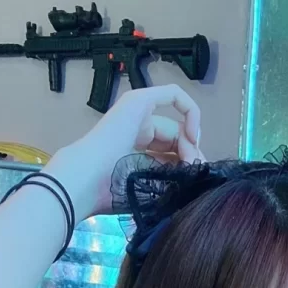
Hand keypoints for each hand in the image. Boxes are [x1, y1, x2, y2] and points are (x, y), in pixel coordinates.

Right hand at [45, 85, 204, 221]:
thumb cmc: (113, 191)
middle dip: (190, 155)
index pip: (170, 156)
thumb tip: (199, 169)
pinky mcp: (139, 101)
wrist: (87, 181)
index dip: (186, 165)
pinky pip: (174, 96)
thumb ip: (174, 178)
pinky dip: (191, 111)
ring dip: (190, 143)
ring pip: (177, 125)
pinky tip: (193, 134)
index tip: (192, 178)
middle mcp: (136, 130)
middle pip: (176, 141)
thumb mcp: (151, 188)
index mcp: (135, 153)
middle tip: (195, 172)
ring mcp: (136, 113)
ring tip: (191, 162)